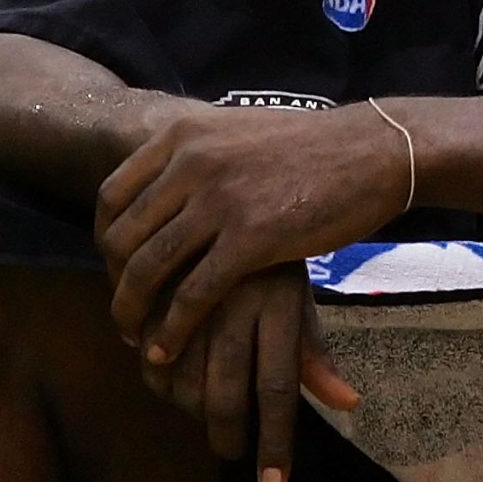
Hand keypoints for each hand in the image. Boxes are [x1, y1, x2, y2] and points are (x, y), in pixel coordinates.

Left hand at [95, 102, 410, 367]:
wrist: (377, 150)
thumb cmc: (318, 146)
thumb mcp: (243, 133)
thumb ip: (201, 152)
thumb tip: (172, 174)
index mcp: (185, 135)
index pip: (112, 195)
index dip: (105, 239)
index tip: (115, 266)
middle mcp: (192, 163)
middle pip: (122, 237)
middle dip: (115, 281)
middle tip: (126, 309)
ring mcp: (219, 201)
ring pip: (148, 269)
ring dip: (131, 312)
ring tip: (136, 338)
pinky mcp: (250, 239)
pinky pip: (191, 294)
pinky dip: (171, 329)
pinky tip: (167, 348)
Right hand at [137, 262, 359, 481]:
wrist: (224, 198)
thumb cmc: (270, 262)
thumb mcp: (297, 299)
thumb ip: (313, 354)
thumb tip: (348, 404)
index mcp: (280, 306)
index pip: (279, 388)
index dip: (274, 441)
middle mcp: (235, 306)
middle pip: (226, 395)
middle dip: (229, 436)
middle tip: (234, 452)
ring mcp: (190, 301)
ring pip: (185, 384)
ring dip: (194, 413)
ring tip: (210, 417)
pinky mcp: (156, 296)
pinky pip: (153, 361)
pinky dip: (163, 384)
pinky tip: (177, 385)